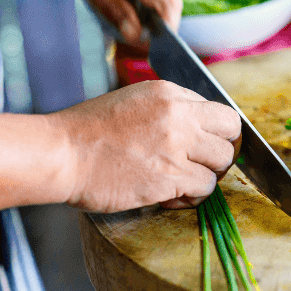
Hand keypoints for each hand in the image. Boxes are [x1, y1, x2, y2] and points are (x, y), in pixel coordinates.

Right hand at [49, 80, 241, 212]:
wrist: (59, 154)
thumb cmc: (87, 133)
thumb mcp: (133, 102)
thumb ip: (168, 110)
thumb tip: (197, 128)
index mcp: (169, 93)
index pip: (220, 111)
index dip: (216, 133)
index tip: (204, 147)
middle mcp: (178, 115)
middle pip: (231, 134)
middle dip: (221, 152)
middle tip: (202, 165)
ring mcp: (176, 146)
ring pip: (222, 163)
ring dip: (207, 176)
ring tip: (183, 183)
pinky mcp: (170, 177)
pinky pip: (205, 188)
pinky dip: (193, 197)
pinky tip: (171, 196)